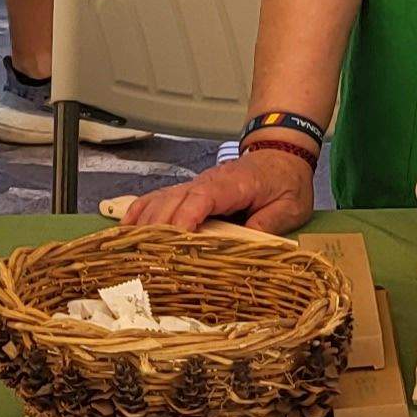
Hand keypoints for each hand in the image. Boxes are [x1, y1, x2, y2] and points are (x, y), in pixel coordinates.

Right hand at [114, 145, 313, 235]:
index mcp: (233, 185)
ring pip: (160, 200)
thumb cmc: (285, 182)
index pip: (202, 198)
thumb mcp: (290, 206)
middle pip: (173, 201)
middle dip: (158, 229)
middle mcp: (207, 182)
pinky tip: (126, 230)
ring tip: (130, 251)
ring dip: (144, 224)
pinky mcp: (188, 191)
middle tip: (147, 260)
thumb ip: (270, 223)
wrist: (280, 155)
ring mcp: (194, 185)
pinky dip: (140, 212)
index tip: (174, 241)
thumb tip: (247, 244)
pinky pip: (158, 198)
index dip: (186, 218)